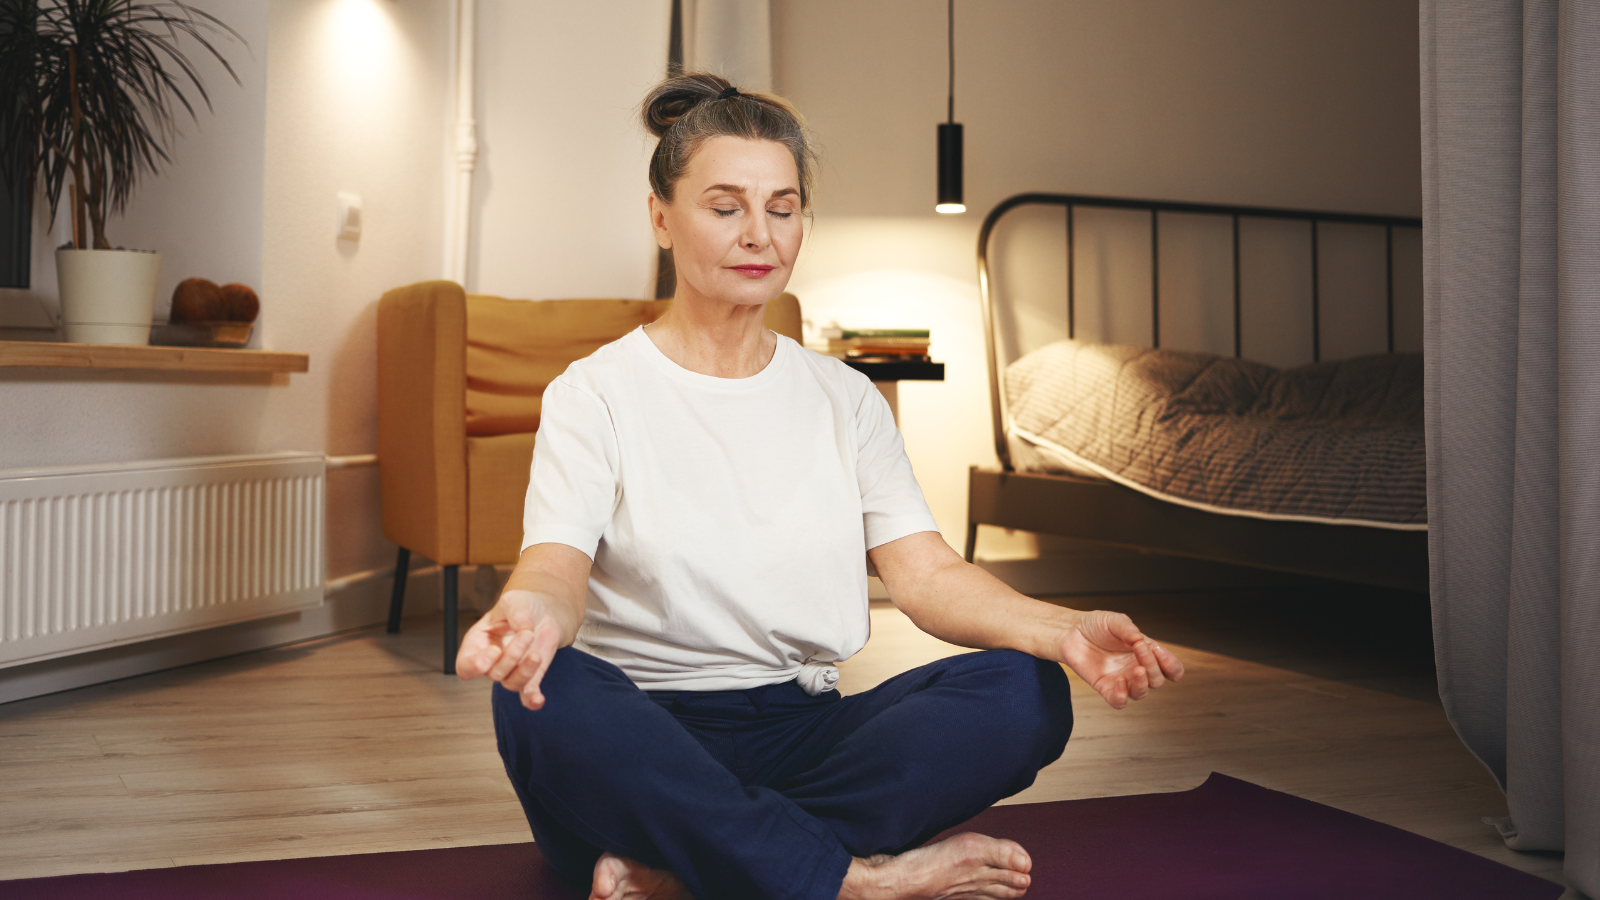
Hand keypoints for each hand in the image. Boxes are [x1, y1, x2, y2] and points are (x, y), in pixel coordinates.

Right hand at [455, 589, 565, 709]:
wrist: (542, 612)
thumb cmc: (520, 607)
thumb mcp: (514, 601)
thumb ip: (517, 613)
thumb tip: (524, 630)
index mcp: (477, 644)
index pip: (465, 666)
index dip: (476, 665)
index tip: (495, 650)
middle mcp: (491, 662)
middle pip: (495, 673)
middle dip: (512, 655)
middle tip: (527, 633)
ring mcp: (511, 671)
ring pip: (512, 684)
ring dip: (525, 672)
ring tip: (536, 654)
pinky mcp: (531, 676)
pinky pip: (528, 695)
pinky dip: (532, 700)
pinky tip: (538, 700)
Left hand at [1057, 610, 1184, 709]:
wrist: (1071, 631)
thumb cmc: (1095, 625)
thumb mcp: (1115, 621)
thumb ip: (1129, 630)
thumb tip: (1140, 640)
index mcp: (1145, 653)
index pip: (1170, 669)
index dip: (1172, 666)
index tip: (1161, 653)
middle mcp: (1136, 668)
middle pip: (1157, 680)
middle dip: (1153, 666)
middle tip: (1140, 649)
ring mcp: (1121, 679)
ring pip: (1141, 693)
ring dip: (1142, 684)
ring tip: (1136, 669)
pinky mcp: (1105, 687)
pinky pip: (1118, 701)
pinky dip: (1121, 697)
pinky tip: (1118, 682)